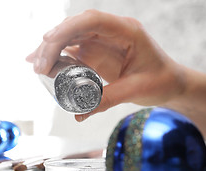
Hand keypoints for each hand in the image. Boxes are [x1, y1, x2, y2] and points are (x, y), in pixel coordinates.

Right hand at [26, 9, 185, 121]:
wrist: (170, 82)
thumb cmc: (161, 81)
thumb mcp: (136, 90)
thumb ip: (107, 100)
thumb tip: (78, 115)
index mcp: (127, 31)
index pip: (92, 21)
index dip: (67, 29)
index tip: (48, 44)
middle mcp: (111, 31)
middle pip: (75, 27)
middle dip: (53, 43)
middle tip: (37, 66)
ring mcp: (102, 40)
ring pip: (70, 36)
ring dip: (50, 49)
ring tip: (35, 66)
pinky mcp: (96, 52)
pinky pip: (72, 49)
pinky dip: (56, 56)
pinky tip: (42, 64)